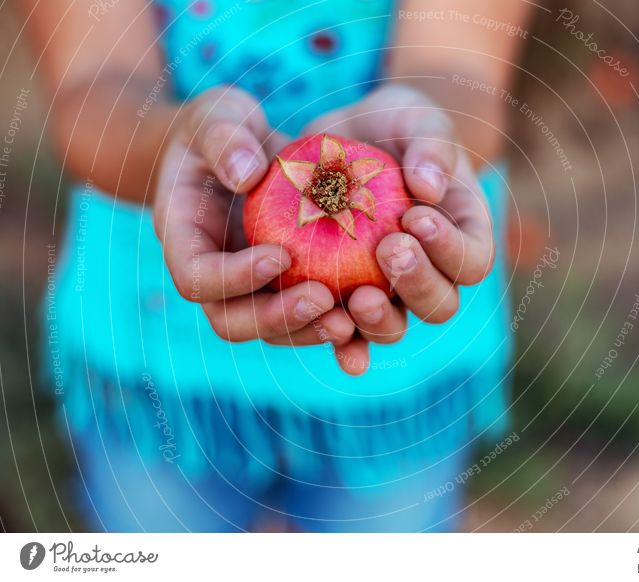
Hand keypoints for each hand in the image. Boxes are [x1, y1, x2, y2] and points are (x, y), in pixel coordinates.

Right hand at [153, 87, 358, 370]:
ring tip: (350, 318)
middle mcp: (215, 277)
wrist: (243, 151)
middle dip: (278, 318)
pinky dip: (337, 328)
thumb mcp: (217, 115)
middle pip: (233, 320)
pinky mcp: (287, 290)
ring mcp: (252, 290)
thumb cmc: (224, 128)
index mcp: (184, 239)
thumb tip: (246, 173)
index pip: (197, 276)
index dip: (234, 277)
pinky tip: (369, 323)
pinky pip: (309, 319)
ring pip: (274, 331)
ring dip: (310, 331)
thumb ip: (223, 137)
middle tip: (323, 298)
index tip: (281, 255)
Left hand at [304, 84, 495, 366]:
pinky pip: (347, 332)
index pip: (472, 260)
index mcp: (463, 236)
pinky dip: (341, 342)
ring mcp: (389, 292)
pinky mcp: (347, 297)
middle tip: (388, 248)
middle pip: (440, 304)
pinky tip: (327, 332)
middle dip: (417, 284)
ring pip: (395, 327)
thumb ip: (432, 144)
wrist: (348, 140)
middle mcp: (431, 274)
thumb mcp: (418, 118)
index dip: (450, 249)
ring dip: (379, 321)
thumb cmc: (395, 127)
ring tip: (356, 297)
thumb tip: (429, 186)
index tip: (415, 216)